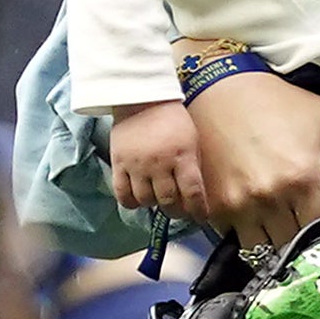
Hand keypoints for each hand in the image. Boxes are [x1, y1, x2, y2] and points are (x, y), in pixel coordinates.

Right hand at [106, 102, 209, 227]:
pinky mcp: (118, 163)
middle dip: (177, 211)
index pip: (193, 193)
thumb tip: (195, 193)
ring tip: (159, 200)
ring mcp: (136, 165)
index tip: (201, 218)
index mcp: (183, 157)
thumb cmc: (173, 120)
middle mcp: (159, 164)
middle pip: (168, 201)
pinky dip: (131, 202)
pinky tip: (138, 200)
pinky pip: (121, 193)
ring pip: (145, 200)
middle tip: (180, 210)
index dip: (198, 210)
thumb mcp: (192, 140)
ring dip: (154, 205)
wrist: (141, 100)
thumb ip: (193, 166)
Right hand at [188, 70, 319, 255]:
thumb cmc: (283, 105)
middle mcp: (265, 198)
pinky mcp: (210, 205)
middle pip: (292, 248)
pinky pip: (231, 239)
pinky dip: (246, 238)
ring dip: (275, 249)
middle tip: (317, 248)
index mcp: (302, 181)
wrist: (221, 88)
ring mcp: (233, 204)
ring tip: (289, 240)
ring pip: (260, 250)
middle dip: (306, 249)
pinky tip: (260, 228)